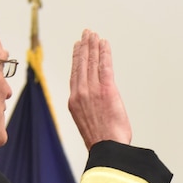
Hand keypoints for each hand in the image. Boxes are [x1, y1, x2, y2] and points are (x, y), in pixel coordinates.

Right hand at [68, 29, 131, 147]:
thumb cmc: (102, 142)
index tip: (78, 47)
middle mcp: (81, 93)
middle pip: (82, 64)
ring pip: (92, 62)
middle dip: (84, 46)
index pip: (75, 74)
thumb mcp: (88, 124)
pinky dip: (104, 53)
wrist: (107, 149)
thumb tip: (96, 108)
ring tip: (93, 34)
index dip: (76, 58)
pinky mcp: (107, 89)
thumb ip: (90, 110)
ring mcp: (93, 90)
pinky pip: (104, 66)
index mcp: (74, 102)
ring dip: (93, 45)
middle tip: (86, 34)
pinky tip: (104, 43)